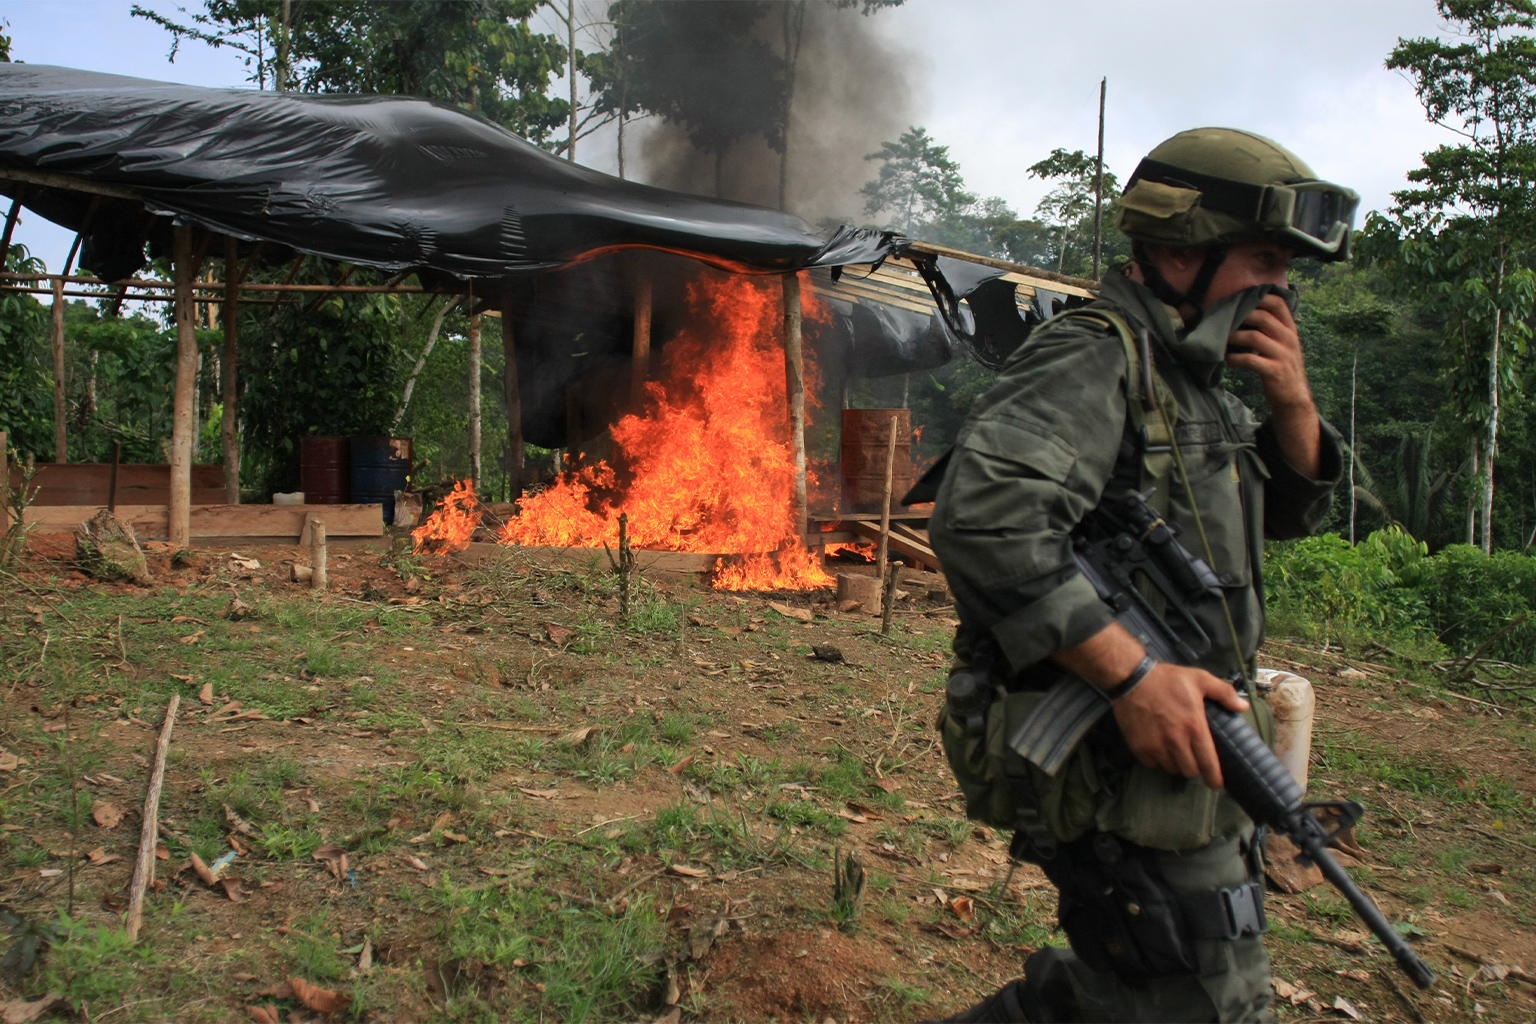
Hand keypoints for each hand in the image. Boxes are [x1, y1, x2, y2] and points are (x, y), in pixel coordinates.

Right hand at [1111, 663, 1248, 788]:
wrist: (1132, 679)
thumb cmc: (1168, 679)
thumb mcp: (1200, 679)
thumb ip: (1224, 693)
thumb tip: (1243, 707)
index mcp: (1194, 726)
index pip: (1208, 763)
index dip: (1214, 778)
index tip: (1216, 783)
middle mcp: (1175, 740)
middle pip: (1189, 770)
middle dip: (1194, 767)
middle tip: (1192, 757)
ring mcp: (1155, 745)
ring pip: (1171, 768)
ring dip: (1175, 763)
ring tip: (1175, 749)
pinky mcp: (1139, 747)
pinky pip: (1153, 764)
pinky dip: (1157, 759)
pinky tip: (1158, 746)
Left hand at [1225, 294, 1309, 409]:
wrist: (1294, 394)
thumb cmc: (1282, 365)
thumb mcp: (1283, 343)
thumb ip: (1272, 328)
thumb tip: (1244, 311)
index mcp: (1291, 329)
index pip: (1279, 304)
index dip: (1260, 296)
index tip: (1241, 296)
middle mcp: (1289, 339)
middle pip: (1263, 317)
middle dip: (1240, 316)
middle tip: (1224, 319)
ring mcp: (1283, 355)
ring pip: (1253, 337)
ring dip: (1233, 337)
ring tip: (1222, 339)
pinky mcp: (1274, 371)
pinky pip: (1249, 360)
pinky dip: (1234, 358)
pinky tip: (1227, 359)